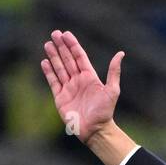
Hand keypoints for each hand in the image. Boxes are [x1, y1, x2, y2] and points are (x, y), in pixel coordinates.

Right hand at [41, 29, 123, 144]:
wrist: (96, 131)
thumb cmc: (105, 112)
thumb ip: (114, 72)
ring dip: (54, 56)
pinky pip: (53, 82)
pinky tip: (45, 62)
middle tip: (55, 33)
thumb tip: (120, 54)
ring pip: (59, 68)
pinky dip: (49, 72)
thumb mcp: (112, 91)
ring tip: (48, 44)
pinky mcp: (61, 98)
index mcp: (89, 77)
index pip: (79, 56)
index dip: (73, 45)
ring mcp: (69, 89)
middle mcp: (78, 81)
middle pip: (68, 60)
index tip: (66, 34)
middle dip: (61, 47)